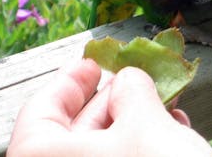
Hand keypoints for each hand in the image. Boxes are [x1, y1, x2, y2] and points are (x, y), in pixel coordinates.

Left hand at [8, 58, 211, 156]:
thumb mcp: (148, 124)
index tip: (93, 63)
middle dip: (109, 104)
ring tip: (164, 105)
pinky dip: (138, 152)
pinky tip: (172, 134)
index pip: (40, 113)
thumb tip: (128, 81)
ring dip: (131, 126)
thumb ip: (133, 93)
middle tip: (135, 81)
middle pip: (70, 135)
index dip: (68, 82)